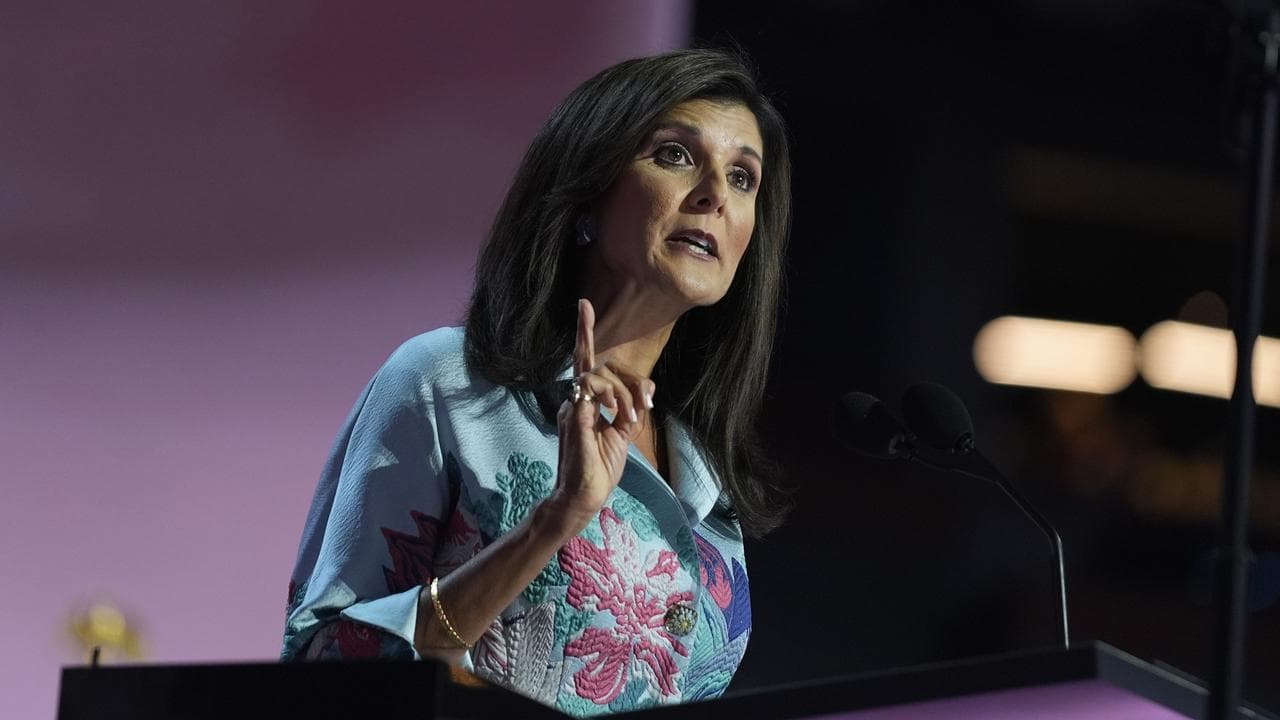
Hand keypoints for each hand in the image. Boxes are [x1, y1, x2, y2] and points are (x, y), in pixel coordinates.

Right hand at [549, 298, 655, 534]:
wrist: (583, 497)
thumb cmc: (600, 468)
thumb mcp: (623, 436)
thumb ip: (632, 410)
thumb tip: (648, 388)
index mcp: (584, 405)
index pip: (586, 366)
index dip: (585, 335)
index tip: (585, 305)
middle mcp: (575, 404)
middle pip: (589, 365)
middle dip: (595, 346)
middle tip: (603, 341)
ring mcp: (572, 411)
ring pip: (596, 378)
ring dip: (621, 393)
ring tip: (630, 418)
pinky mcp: (575, 421)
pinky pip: (590, 394)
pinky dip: (610, 398)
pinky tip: (619, 414)